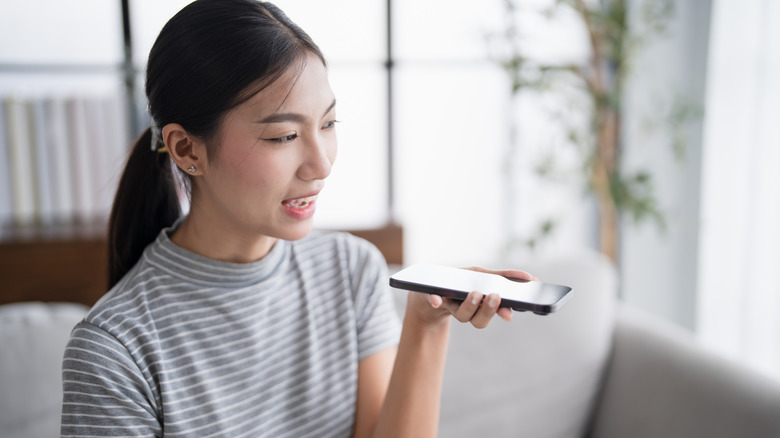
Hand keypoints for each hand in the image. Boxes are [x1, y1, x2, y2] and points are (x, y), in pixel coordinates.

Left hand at [406, 267, 537, 328]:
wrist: (428, 287)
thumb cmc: (459, 280)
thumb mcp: (481, 273)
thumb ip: (502, 276)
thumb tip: (529, 278)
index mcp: (480, 305)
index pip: (496, 312)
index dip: (504, 310)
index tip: (513, 308)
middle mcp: (467, 311)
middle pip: (480, 321)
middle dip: (488, 310)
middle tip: (494, 296)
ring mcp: (450, 307)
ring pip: (463, 316)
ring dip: (470, 306)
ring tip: (474, 293)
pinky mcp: (432, 300)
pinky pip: (434, 301)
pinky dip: (435, 301)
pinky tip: (437, 300)